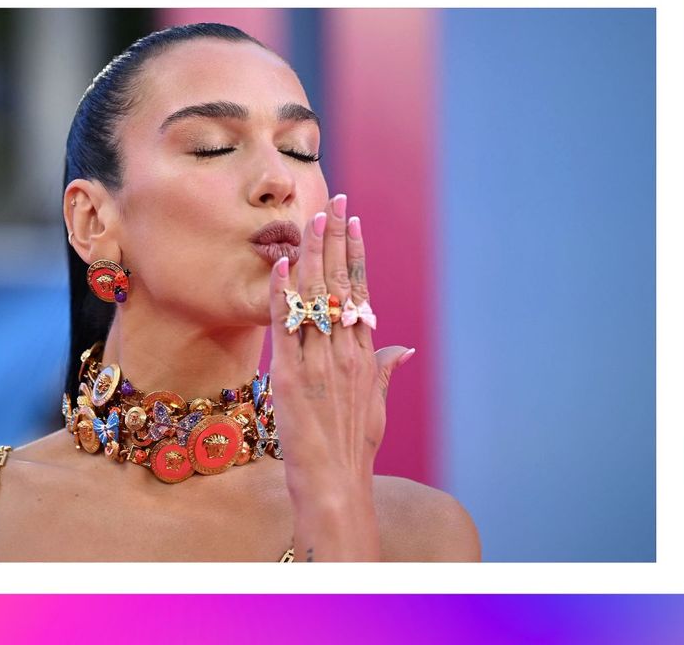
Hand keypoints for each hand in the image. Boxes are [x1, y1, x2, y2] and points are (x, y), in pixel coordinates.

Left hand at [268, 193, 415, 559]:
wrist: (336, 484)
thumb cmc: (353, 448)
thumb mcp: (375, 404)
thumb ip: (385, 370)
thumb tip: (403, 349)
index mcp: (365, 354)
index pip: (360, 291)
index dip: (355, 253)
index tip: (353, 220)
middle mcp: (346, 352)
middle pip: (339, 284)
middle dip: (336, 238)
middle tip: (333, 200)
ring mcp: (320, 362)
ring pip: (314, 297)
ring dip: (310, 254)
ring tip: (310, 218)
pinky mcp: (293, 377)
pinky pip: (285, 326)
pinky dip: (281, 294)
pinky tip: (279, 264)